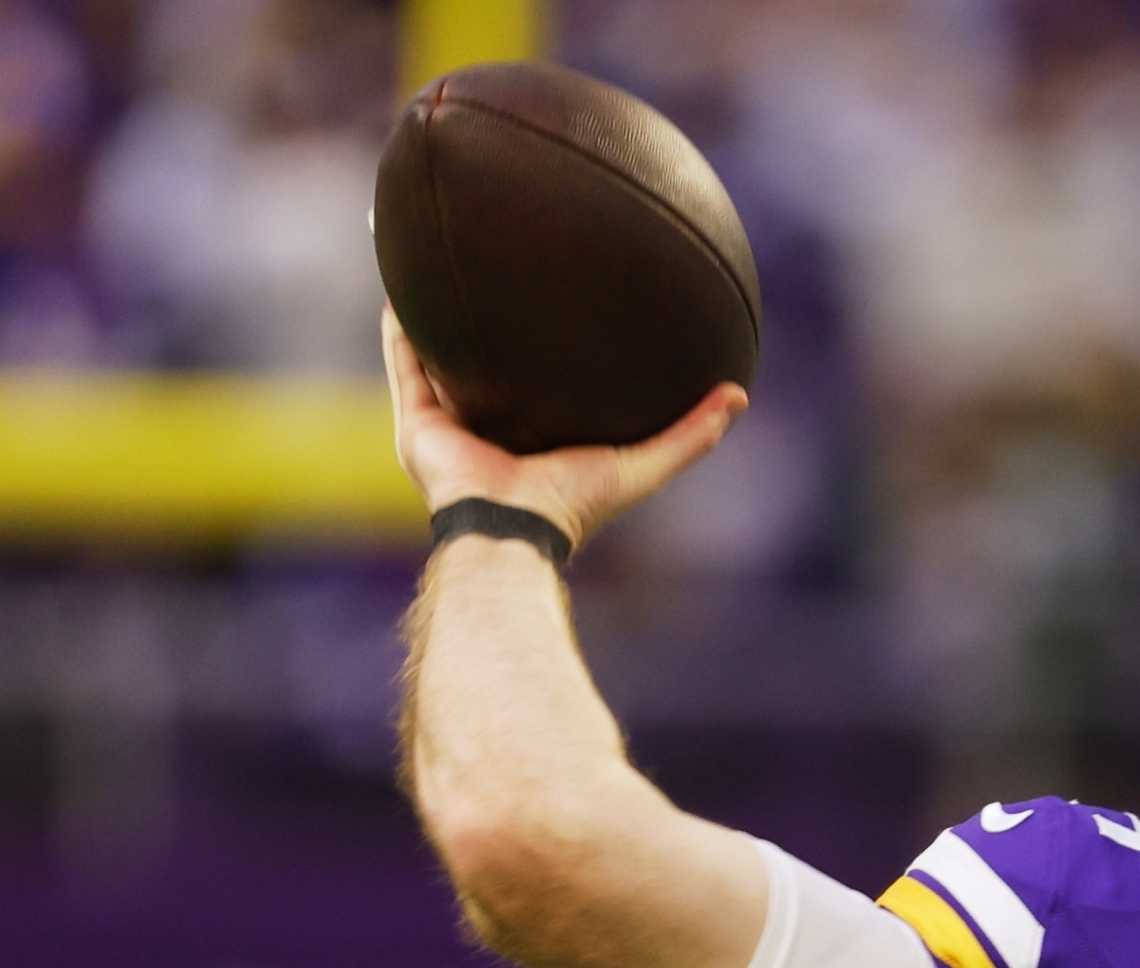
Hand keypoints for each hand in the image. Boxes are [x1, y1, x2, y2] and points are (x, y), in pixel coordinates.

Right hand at [383, 307, 746, 548]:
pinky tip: (402, 289)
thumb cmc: (575, 506)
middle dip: (492, 329)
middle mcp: (491, 430)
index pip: (543, 387)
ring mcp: (451, 427)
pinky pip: (406, 365)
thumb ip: (690, 435)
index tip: (565, 307)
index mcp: (538, 439)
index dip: (549, 351)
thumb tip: (739, 394)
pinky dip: (400, 331)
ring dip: (438, 319)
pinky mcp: (418, 424)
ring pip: (440, 361)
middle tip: (503, 273)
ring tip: (442, 265)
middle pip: (489, 368)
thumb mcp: (642, 465)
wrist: (512, 530)